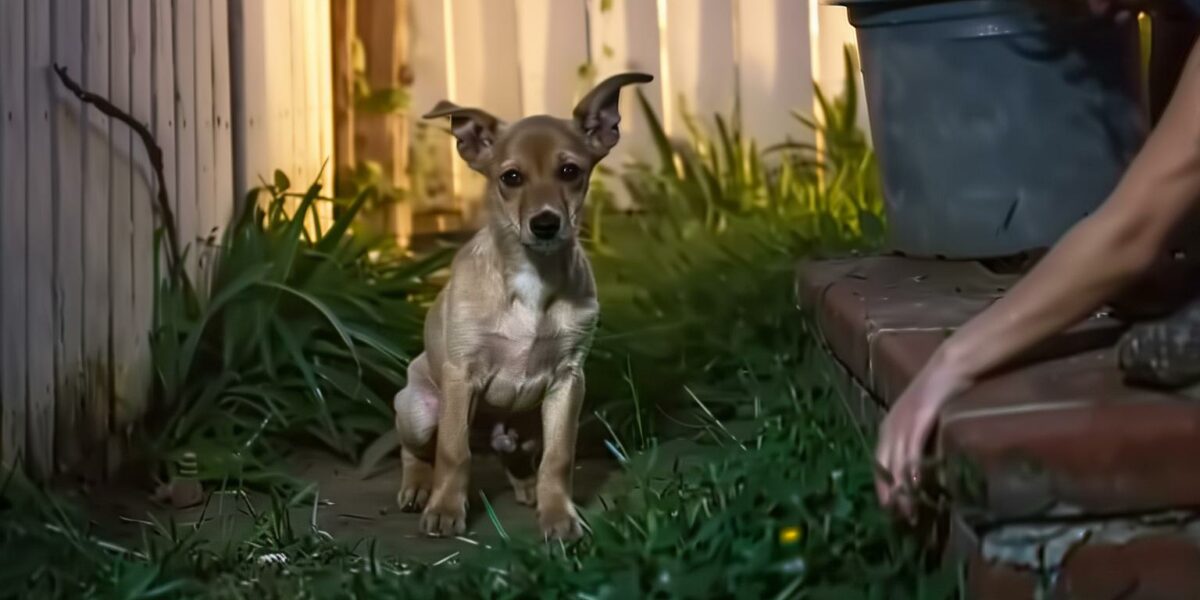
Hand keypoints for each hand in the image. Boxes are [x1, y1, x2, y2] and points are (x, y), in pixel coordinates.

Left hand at [874, 351, 969, 519]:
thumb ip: (916, 441)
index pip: (878, 463)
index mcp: (888, 428)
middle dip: (891, 493)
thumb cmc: (938, 395)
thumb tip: (920, 469)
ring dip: (902, 488)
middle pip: (884, 466)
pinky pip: (912, 446)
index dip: (882, 486)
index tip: (889, 509)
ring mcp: (903, 421)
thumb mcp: (920, 421)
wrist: (949, 367)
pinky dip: (912, 466)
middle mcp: (890, 426)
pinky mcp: (919, 417)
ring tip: (908, 509)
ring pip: (896, 461)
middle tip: (899, 517)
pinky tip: (914, 482)